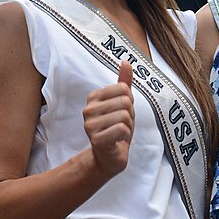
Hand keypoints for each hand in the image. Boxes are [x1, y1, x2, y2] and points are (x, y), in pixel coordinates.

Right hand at [84, 58, 133, 177]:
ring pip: (124, 116)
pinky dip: (125, 136)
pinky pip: (122, 129)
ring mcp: (90, 125)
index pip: (124, 89)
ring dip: (128, 127)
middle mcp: (88, 109)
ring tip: (119, 133)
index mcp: (93, 97)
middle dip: (130, 115)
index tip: (121, 113)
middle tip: (121, 125)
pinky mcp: (96, 140)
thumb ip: (123, 83)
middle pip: (125, 102)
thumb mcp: (123, 104)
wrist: (110, 156)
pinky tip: (118, 141)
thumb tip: (126, 61)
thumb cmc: (116, 128)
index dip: (130, 102)